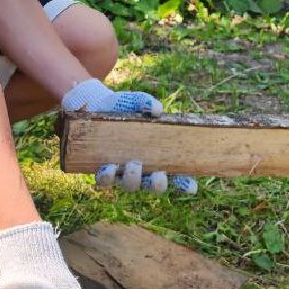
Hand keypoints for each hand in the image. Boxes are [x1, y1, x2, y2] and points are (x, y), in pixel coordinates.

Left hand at [63, 81, 187, 193]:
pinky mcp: (102, 168)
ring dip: (133, 179)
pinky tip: (109, 167)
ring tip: (132, 164)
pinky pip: (105, 181)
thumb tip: (155, 109)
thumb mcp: (136, 101)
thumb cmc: (124, 107)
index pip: (176, 174)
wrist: (96, 106)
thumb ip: (147, 103)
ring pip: (130, 186)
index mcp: (158, 156)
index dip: (185, 184)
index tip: (192, 186)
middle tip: (158, 175)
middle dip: (158, 185)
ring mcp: (122, 171)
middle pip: (154, 186)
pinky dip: (107, 176)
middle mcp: (143, 168)